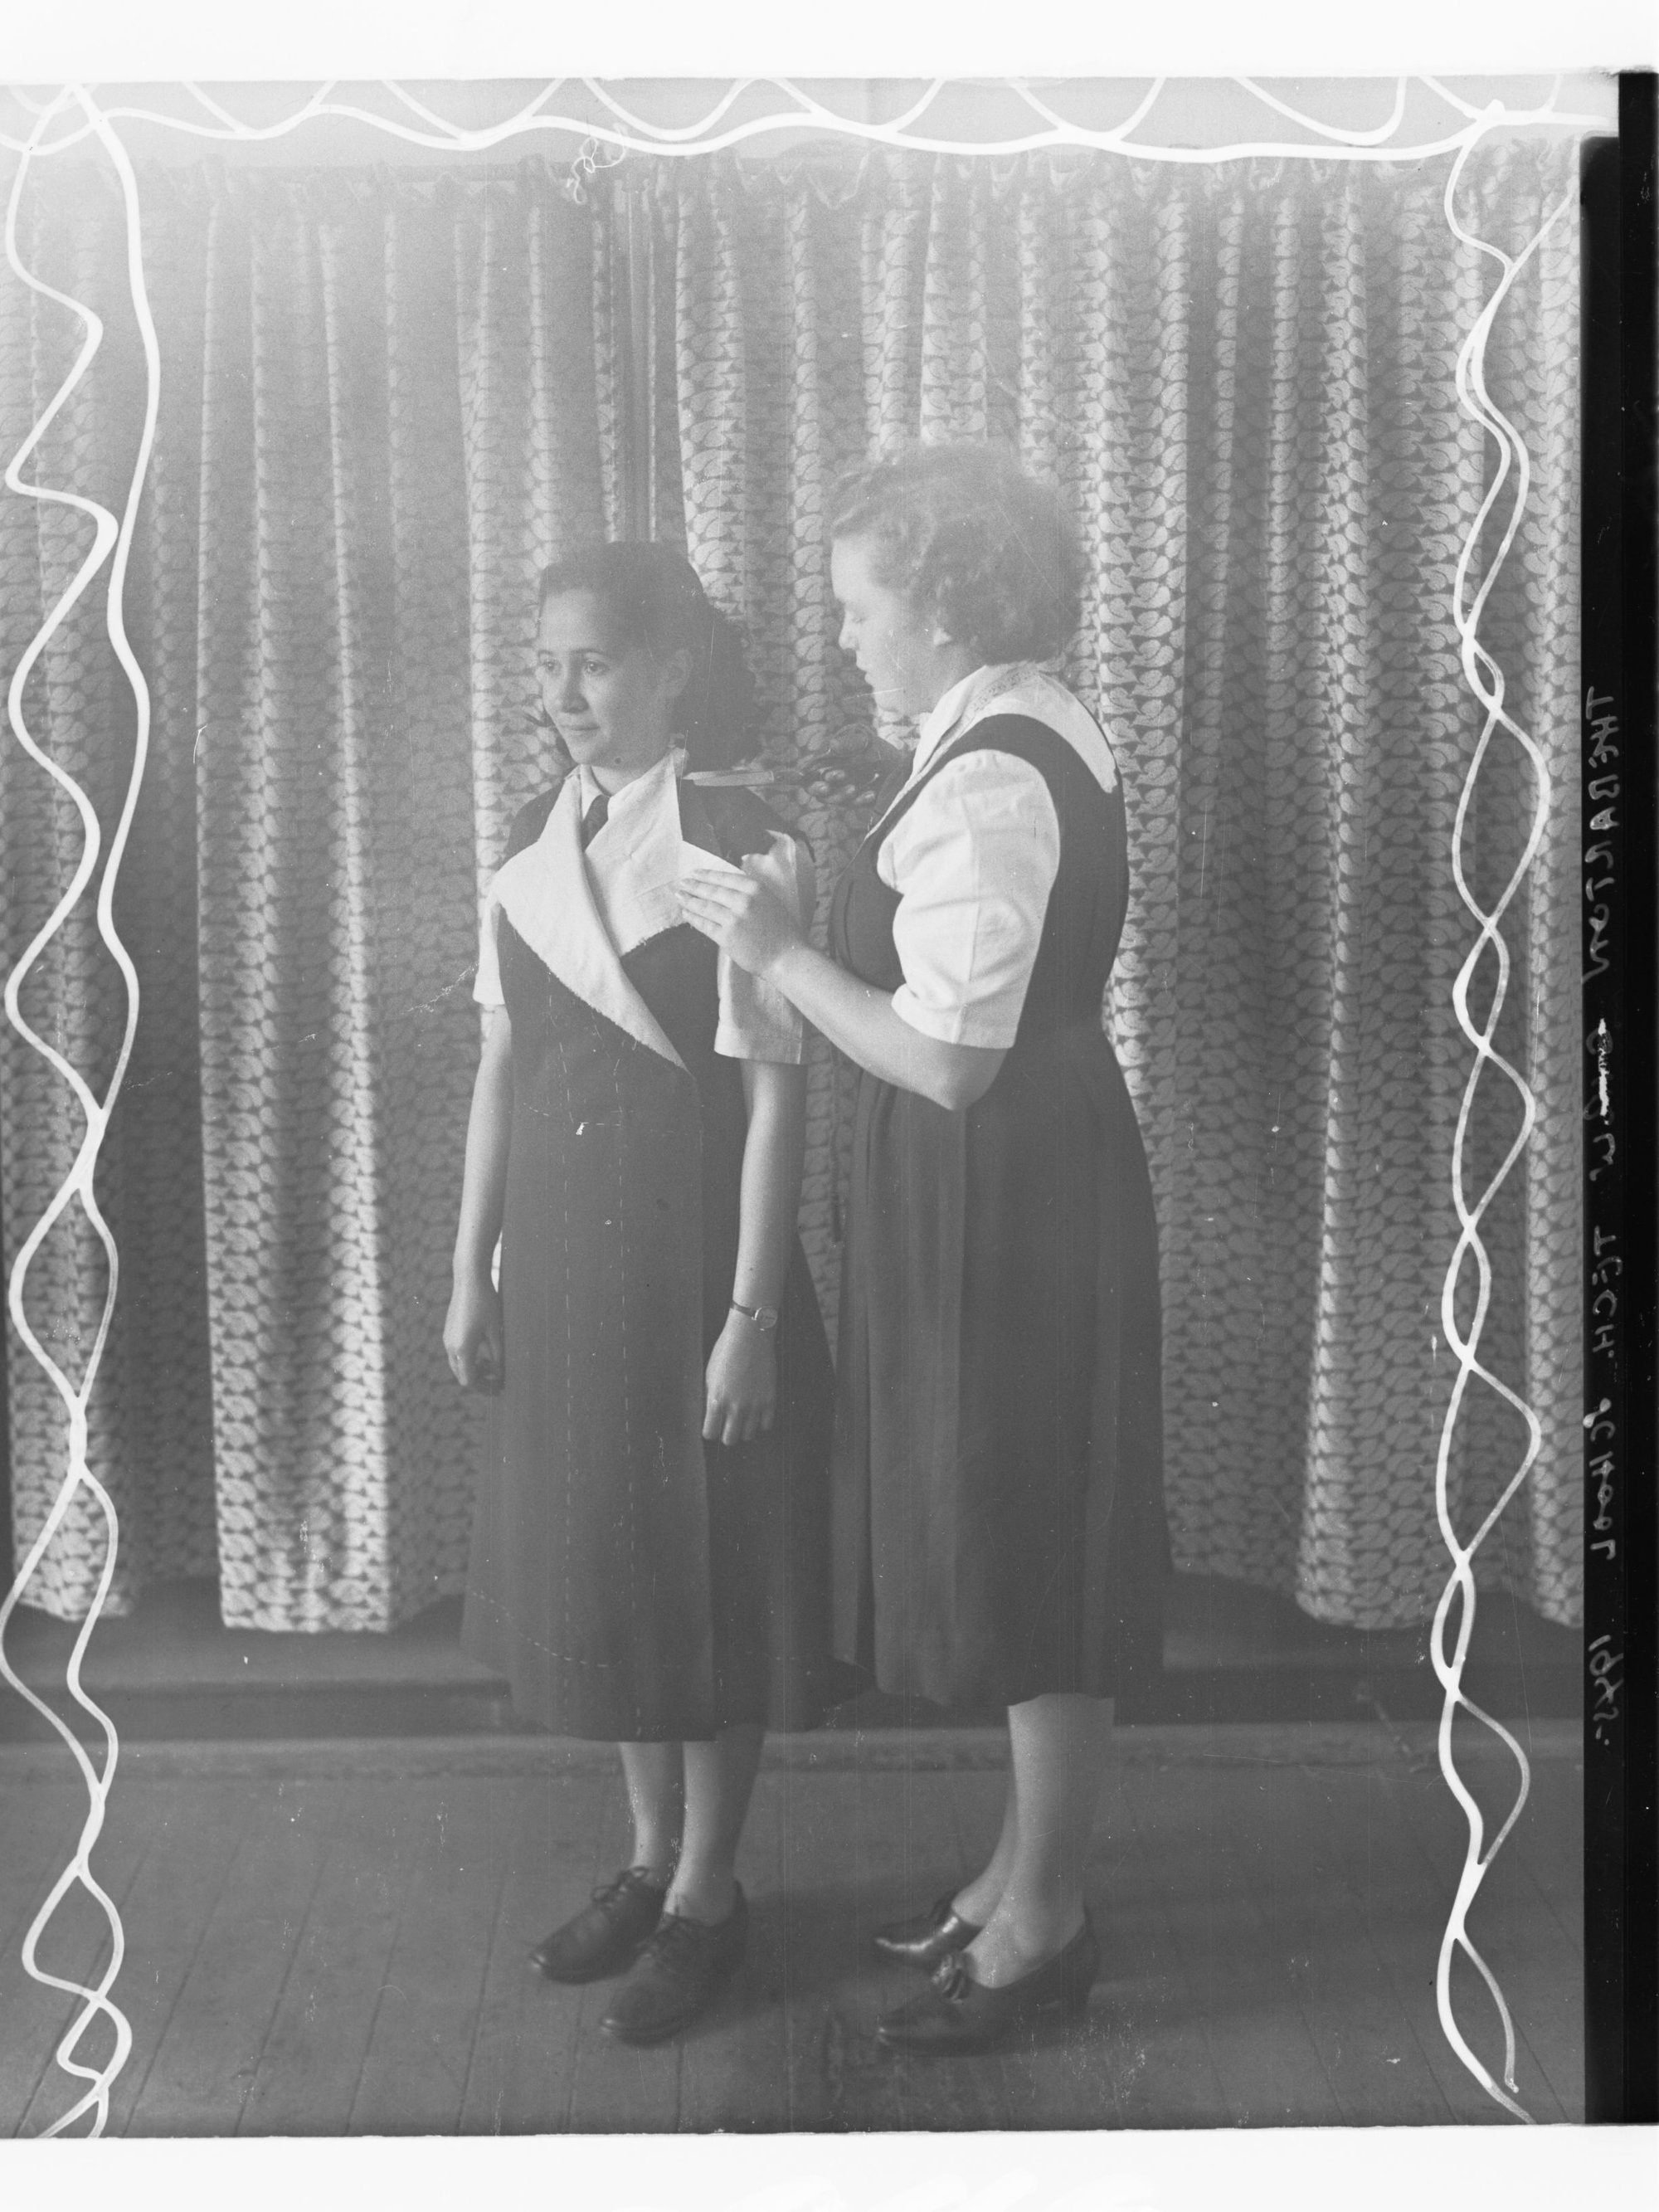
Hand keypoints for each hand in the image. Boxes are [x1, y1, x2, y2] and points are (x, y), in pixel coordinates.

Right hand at [444, 1271, 503, 1392]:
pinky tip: (483, 1351)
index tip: (499, 1387)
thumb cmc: (486, 1304)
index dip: (484, 1387)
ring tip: (493, 1364)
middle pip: (462, 1375)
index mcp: (463, 1349)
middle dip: (480, 1380)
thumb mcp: (496, 1331)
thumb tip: (500, 1373)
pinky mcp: (448, 1331)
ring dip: (474, 1369)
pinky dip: (468, 1358)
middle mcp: (451, 1347)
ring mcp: (447, 1339)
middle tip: (498, 1380)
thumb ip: (498, 1355)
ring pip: (458, 1365)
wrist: (469, 1280)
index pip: (469, 1380)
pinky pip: (456, 1353)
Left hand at [677, 866, 804, 978]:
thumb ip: (750, 892)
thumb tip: (727, 885)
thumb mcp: (770, 901)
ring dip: (690, 901)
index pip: (725, 877)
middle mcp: (744, 901)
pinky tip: (686, 914)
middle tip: (682, 883)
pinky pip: (705, 925)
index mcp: (756, 889)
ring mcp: (734, 920)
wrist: (786, 956)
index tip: (695, 873)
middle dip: (694, 886)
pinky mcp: (727, 937)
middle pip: (712, 890)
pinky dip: (693, 919)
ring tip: (680, 897)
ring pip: (705, 907)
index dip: (707, 875)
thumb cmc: (781, 930)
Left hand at [703, 1310, 776, 1446]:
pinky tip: (757, 1412)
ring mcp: (755, 1404)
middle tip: (728, 1425)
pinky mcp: (770, 1399)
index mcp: (716, 1400)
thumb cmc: (726, 1352)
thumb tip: (711, 1415)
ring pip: (749, 1435)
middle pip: (730, 1440)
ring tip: (743, 1417)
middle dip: (727, 1434)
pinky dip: (761, 1422)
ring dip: (744, 1428)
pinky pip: (767, 1425)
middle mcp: (735, 1406)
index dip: (710, 1431)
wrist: (749, 1336)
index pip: (710, 1433)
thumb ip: (711, 1398)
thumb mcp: (710, 1375)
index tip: (712, 1426)